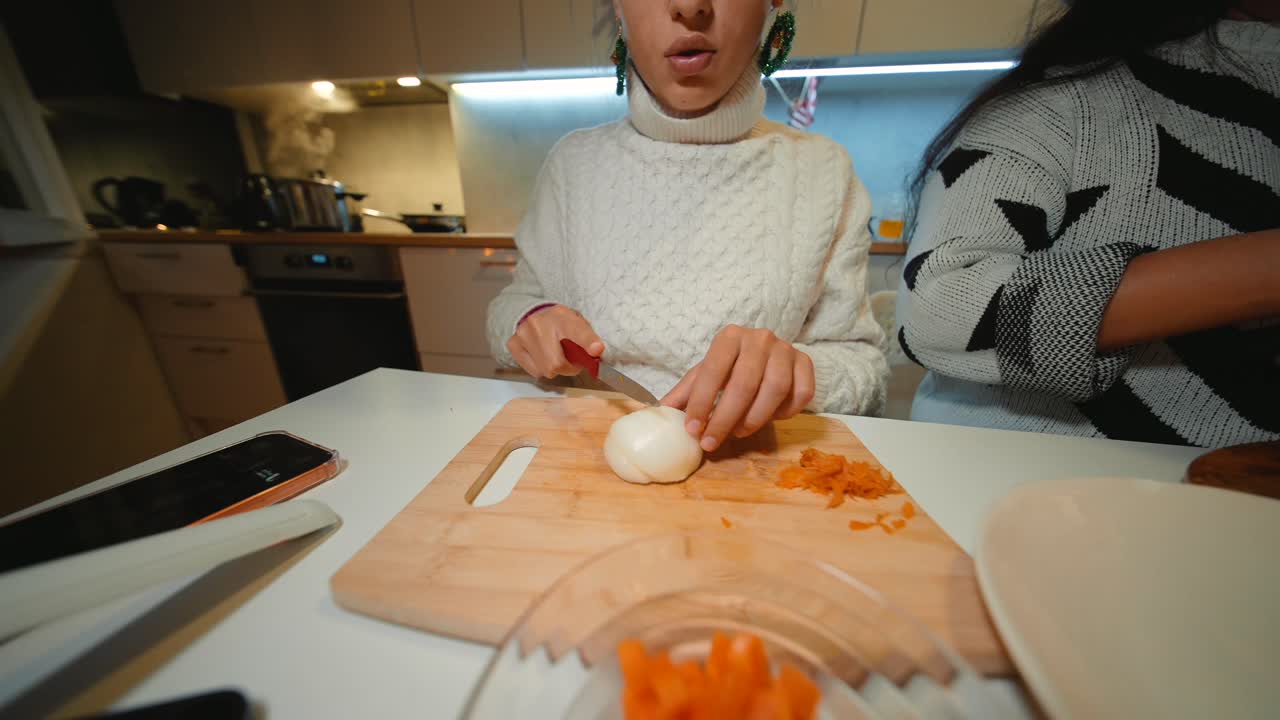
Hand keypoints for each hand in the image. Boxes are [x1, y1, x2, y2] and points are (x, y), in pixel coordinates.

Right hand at [507, 305, 604, 378]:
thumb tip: (597, 351)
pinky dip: (541, 368)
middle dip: (567, 367)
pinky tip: (542, 356)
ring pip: (545, 370)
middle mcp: (539, 324)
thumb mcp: (580, 325)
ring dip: (553, 369)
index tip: (596, 350)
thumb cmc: (561, 324)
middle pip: (557, 364)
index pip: (578, 332)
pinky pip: (534, 371)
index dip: (588, 342)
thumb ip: (589, 339)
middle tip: (570, 360)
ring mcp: (523, 334)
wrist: (538, 314)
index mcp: (562, 317)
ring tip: (555, 355)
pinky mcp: (513, 344)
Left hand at [662, 325, 814, 451]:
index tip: (692, 430)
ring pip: (776, 390)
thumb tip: (654, 413)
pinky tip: (770, 417)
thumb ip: (684, 394)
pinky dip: (786, 413)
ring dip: (755, 418)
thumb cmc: (730, 367)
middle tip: (711, 442)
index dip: (701, 403)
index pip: (713, 372)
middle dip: (725, 419)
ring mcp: (786, 349)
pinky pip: (802, 394)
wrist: (766, 351)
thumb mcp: (704, 376)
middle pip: (745, 384)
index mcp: (729, 337)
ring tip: (739, 431)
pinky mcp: (807, 362)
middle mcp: (759, 338)